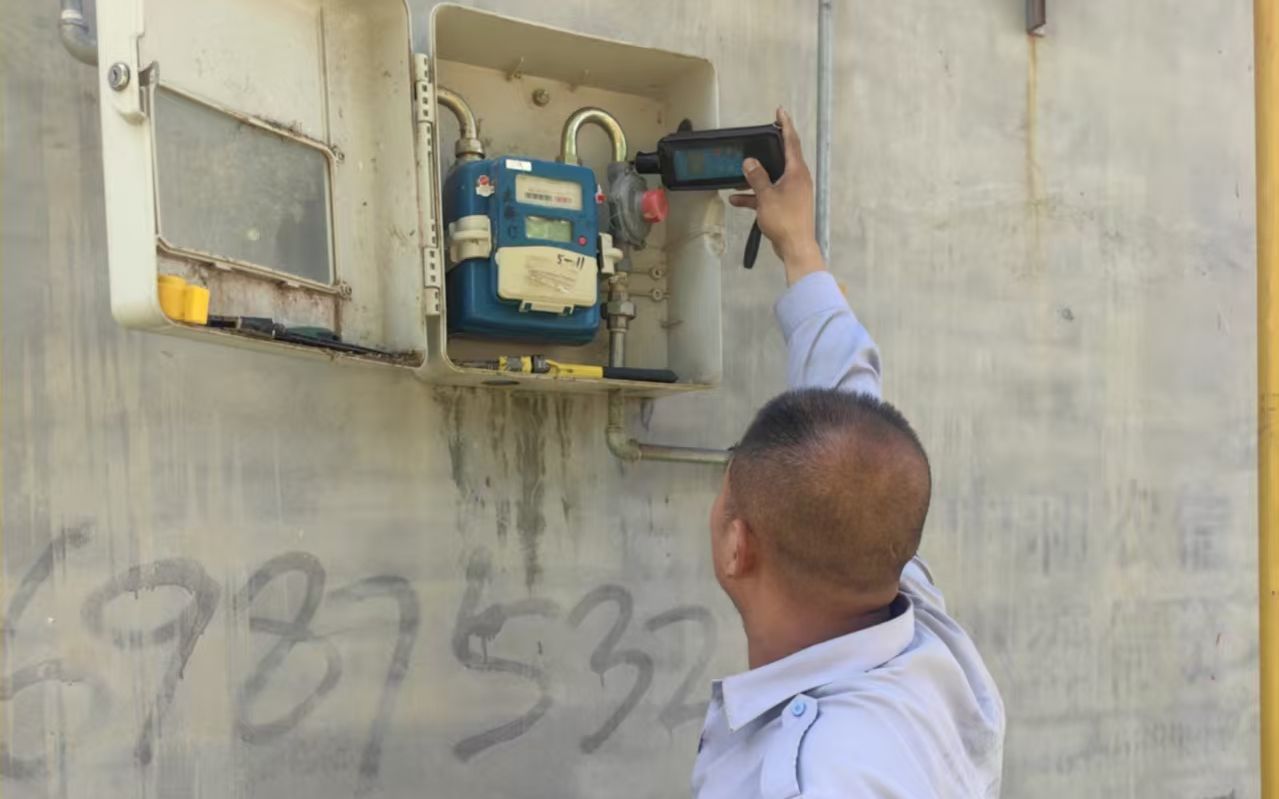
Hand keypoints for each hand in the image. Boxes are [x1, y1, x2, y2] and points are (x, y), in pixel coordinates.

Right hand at [729, 108, 825, 284]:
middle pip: (782, 158)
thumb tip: (749, 162)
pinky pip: (769, 194)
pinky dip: (755, 195)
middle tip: (758, 138)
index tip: (780, 111)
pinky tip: (737, 199)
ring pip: (772, 178)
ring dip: (756, 178)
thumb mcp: (766, 196)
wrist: (795, 247)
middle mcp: (797, 179)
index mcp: (797, 172)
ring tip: (737, 174)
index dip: (785, 124)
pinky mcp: (787, 205)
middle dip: (767, 150)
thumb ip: (757, 177)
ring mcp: (793, 192)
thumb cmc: (785, 220)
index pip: (791, 141)